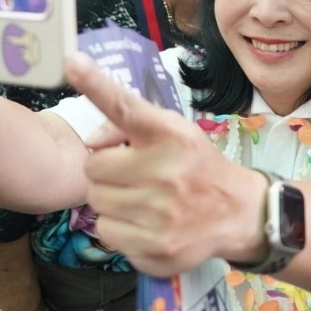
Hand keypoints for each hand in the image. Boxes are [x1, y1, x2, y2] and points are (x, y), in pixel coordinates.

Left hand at [65, 54, 267, 275]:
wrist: (239, 213)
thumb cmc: (197, 166)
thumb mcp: (175, 133)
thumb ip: (131, 126)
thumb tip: (93, 141)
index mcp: (171, 136)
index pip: (125, 107)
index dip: (95, 84)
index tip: (71, 61)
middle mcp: (166, 172)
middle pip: (94, 168)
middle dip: (107, 171)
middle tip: (131, 174)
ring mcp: (161, 214)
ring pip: (97, 205)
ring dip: (111, 202)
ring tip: (140, 201)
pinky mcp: (156, 249)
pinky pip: (108, 236)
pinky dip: (121, 230)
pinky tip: (146, 224)